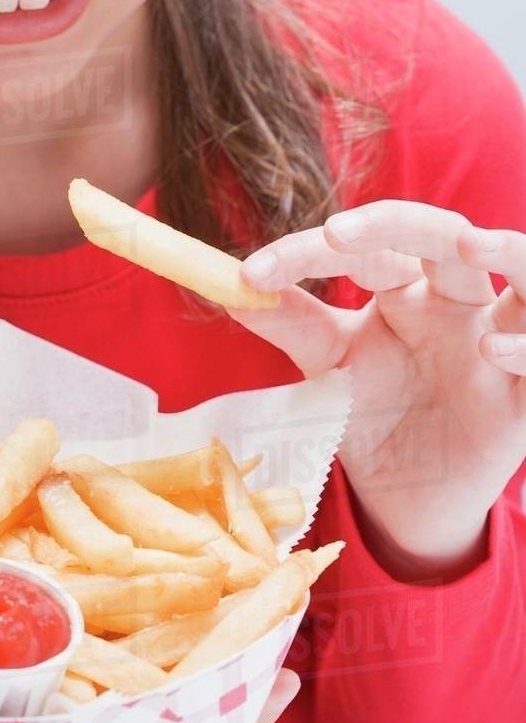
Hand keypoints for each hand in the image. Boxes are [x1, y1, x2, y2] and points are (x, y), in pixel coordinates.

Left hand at [234, 200, 525, 577]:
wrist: (404, 498)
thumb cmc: (372, 416)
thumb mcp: (328, 366)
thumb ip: (289, 321)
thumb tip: (226, 284)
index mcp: (406, 289)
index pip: (367, 247)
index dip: (308, 252)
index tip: (250, 274)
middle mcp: (455, 303)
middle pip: (444, 236)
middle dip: (398, 223)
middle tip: (339, 233)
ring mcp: (496, 342)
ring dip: (507, 251)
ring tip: (468, 245)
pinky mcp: (523, 397)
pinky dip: (524, 347)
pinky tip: (491, 347)